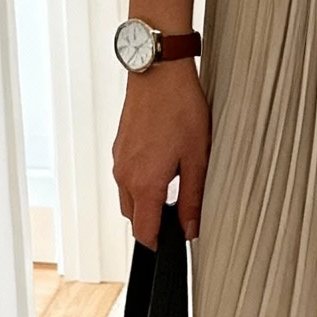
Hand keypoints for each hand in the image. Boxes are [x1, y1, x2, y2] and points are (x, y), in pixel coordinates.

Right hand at [112, 60, 209, 247]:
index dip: (159, 243)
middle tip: (179, 216)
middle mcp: (125, 175)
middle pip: (134, 218)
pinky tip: (162, 168)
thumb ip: (192, 199)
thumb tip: (190, 229)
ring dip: (146, 203)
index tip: (173, 243)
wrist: (159, 72)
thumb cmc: (180, 108)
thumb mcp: (197, 159)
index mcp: (145, 183)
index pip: (144, 232)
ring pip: (128, 199)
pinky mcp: (120, 148)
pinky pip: (126, 178)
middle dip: (153, 224)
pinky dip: (140, 184)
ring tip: (174, 189)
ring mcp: (119, 161)